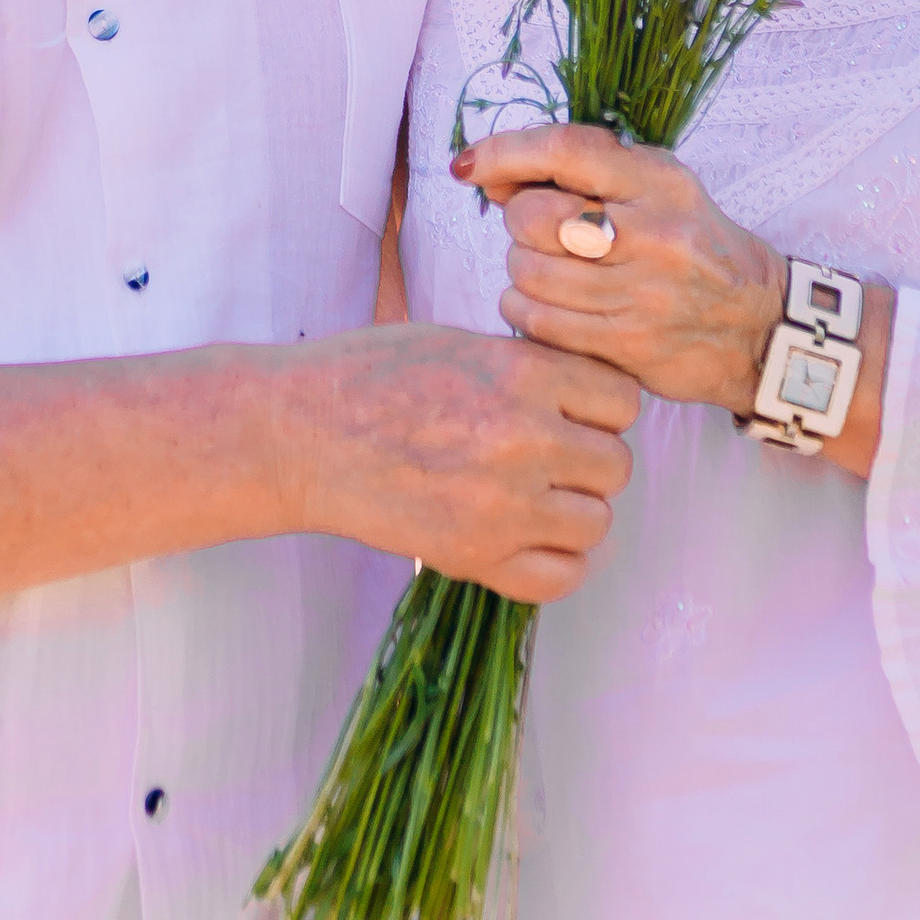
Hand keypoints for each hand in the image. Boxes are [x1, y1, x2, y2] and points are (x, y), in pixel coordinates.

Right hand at [291, 321, 639, 603]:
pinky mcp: (473, 555)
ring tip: (529, 500)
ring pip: (597, 522)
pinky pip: (561, 577)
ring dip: (572, 513)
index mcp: (523, 374)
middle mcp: (525, 439)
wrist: (297, 432)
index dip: (598, 408)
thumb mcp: (460, 342)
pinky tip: (525, 541)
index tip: (569, 413)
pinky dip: (554, 564)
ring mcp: (503, 504)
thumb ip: (529, 368)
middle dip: (587, 462)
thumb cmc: (369, 376)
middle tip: (544, 460)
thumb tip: (586, 395)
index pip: (622, 401)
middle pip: (616, 465)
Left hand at [456, 124, 784, 414]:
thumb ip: (582, 174)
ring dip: (522, 270)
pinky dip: (524, 310)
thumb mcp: (655, 189)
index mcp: (660, 182)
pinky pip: (537, 322)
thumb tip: (494, 175)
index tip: (468, 165)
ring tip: (548, 270)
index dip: (504, 152)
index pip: (566, 150)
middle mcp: (654, 233)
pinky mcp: (626, 344)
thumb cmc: (691, 245)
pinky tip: (545, 305)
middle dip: (518, 222)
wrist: (756, 324)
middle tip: (539, 233)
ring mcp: (641, 293)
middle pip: (533, 217)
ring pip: (528, 272)